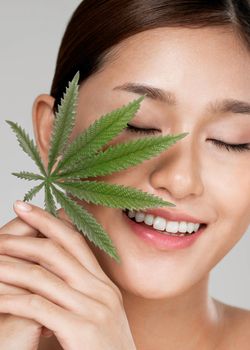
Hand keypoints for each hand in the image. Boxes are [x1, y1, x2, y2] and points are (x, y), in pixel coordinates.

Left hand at [0, 201, 135, 349]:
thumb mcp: (97, 315)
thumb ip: (79, 292)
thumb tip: (49, 272)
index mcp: (103, 285)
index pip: (75, 241)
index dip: (50, 221)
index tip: (27, 207)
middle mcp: (101, 290)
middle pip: (58, 251)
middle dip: (25, 237)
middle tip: (1, 230)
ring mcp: (93, 309)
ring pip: (42, 276)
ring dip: (9, 268)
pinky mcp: (81, 330)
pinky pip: (37, 306)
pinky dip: (11, 299)